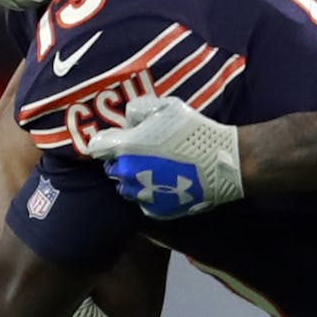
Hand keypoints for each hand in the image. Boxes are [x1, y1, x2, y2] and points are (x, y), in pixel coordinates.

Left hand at [87, 95, 241, 217]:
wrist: (220, 162)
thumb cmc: (193, 130)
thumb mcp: (165, 106)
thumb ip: (138, 110)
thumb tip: (127, 120)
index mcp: (125, 147)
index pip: (96, 146)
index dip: (107, 141)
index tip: (119, 138)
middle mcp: (127, 174)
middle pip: (111, 168)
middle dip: (120, 160)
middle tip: (141, 153)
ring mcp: (141, 195)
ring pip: (126, 188)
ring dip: (133, 179)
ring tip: (153, 170)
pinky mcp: (156, 210)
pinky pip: (143, 203)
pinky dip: (150, 195)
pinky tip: (165, 184)